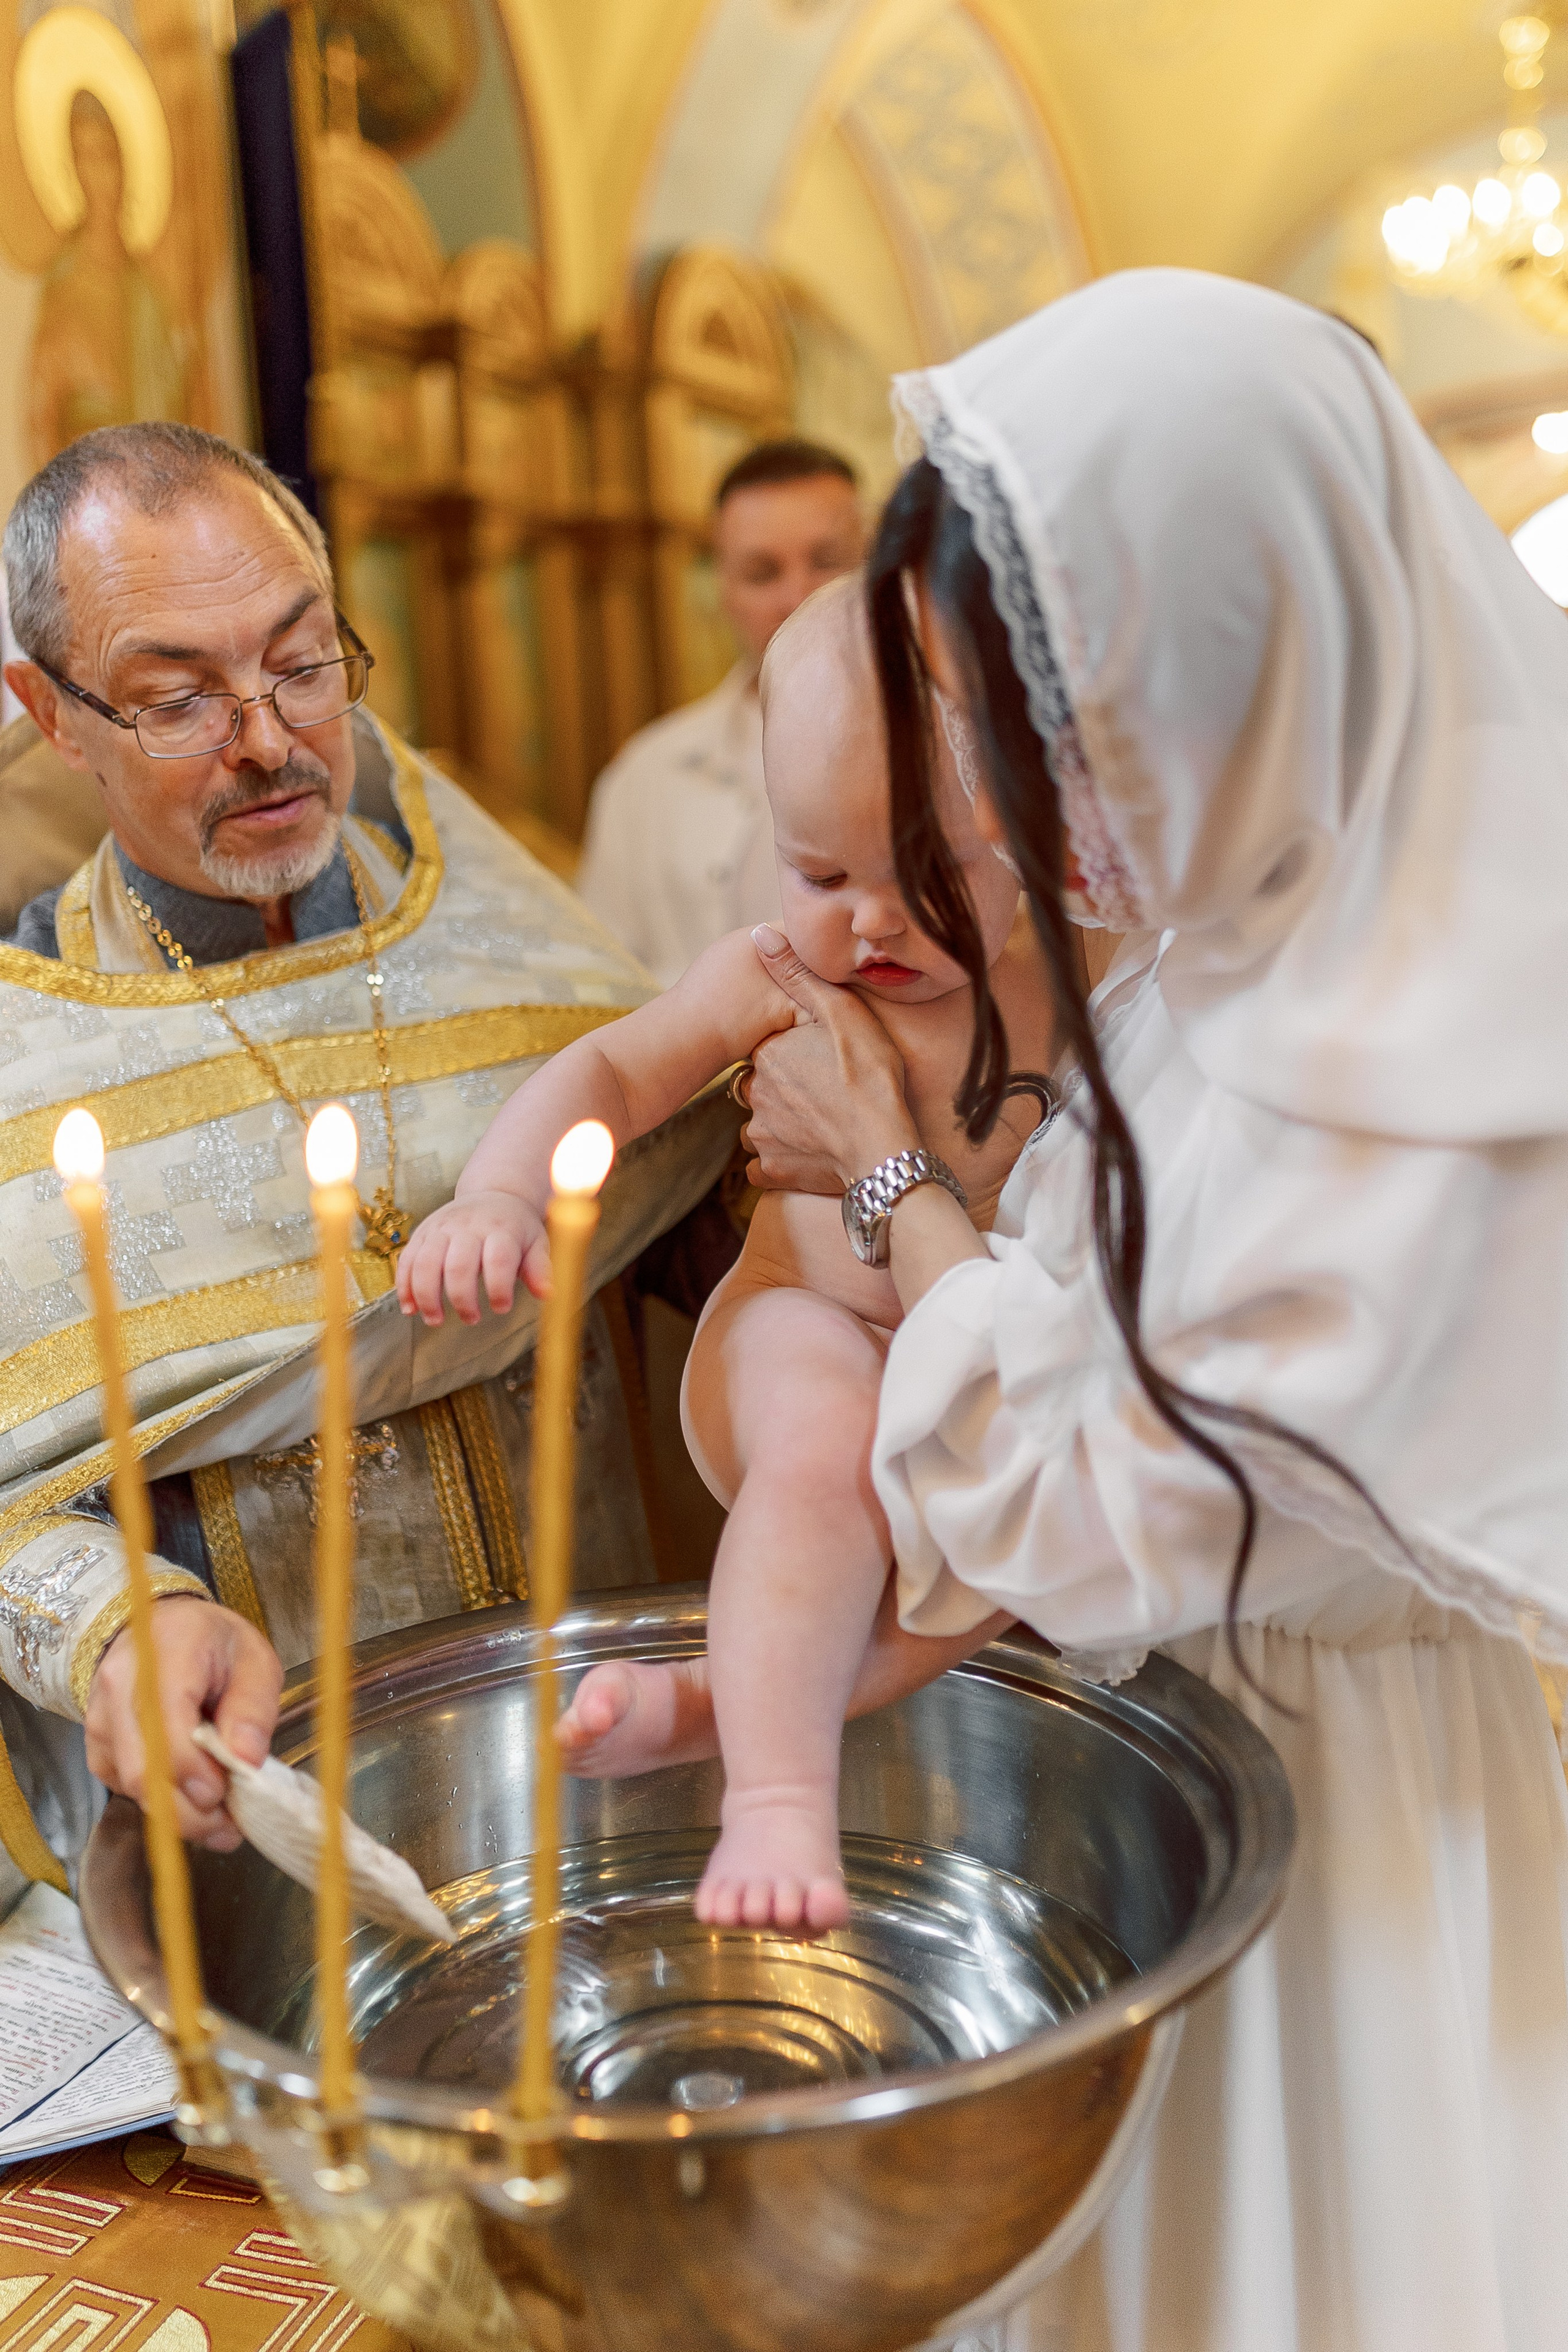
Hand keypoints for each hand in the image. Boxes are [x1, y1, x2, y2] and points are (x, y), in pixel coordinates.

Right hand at [85, 1598, 282, 1851]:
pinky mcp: (97, 1748)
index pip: (165, 1724)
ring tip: (219, 1816)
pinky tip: (192, 1798)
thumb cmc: (213, 1644)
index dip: (194, 1770)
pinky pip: (125, 1789)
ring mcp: (100, 1719)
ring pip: (131, 1787)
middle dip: (188, 1810)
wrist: (162, 1630)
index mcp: (164, 1652)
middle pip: (142, 1769)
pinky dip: (161, 1803)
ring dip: (178, 1814)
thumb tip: (246, 1761)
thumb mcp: (254, 1660)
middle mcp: (119, 1685)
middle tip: (229, 1825)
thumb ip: (253, 1708)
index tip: (225, 1793)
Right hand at [396, 1190, 547, 1324]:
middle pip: (458, 1264)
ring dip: (427, 1296)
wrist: (493, 1194)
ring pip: (426, 1263)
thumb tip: (547, 1293)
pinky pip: (407, 1260)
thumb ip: (539, 1267)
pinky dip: (404, 1286)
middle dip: (462, 1298)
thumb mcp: (536, 1242)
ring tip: (435, 1320)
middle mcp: (468, 1227)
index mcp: (501, 1229)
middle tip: (472, 1319)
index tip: (501, 1308)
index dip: (498, 1287)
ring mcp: (441, 1228)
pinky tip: (410, 1309)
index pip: (498, 1258)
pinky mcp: (422, 1233)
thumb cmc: (516, 1227)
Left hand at [743, 926, 919, 1192]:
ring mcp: (761, 1135)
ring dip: (777, 1124)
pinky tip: (805, 1153)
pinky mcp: (772, 1170)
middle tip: (820, 1094)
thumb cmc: (870, 1077)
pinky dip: (777, 1159)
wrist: (883, 1147)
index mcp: (767, 1053)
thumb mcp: (842, 1013)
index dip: (790, 1051)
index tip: (817, 1060)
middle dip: (781, 1088)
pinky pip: (760, 1165)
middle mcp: (754, 1092)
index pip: (765, 1047)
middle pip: (759, 1085)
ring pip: (757, 1124)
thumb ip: (797, 975)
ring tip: (816, 1125)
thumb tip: (758, 937)